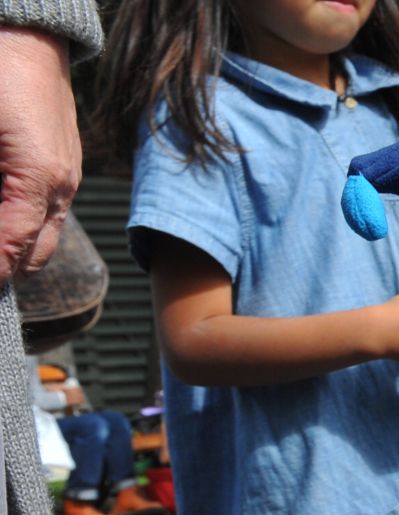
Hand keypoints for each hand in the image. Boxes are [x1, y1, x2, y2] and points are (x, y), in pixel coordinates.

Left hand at [0, 29, 80, 284]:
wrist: (27, 36)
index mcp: (38, 178)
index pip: (11, 247)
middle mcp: (59, 187)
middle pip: (33, 254)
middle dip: (4, 267)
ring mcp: (65, 178)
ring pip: (42, 238)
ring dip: (12, 249)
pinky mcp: (61, 167)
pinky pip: (46, 213)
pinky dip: (21, 226)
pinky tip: (3, 219)